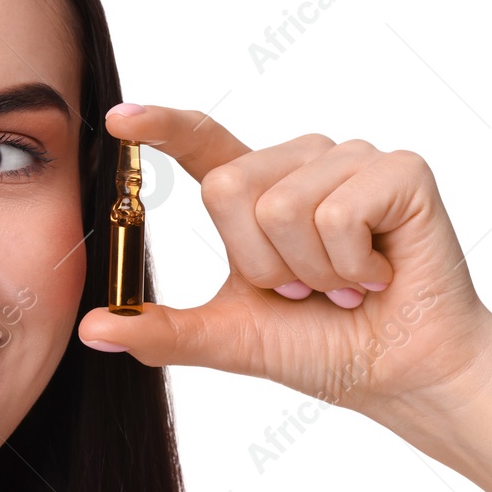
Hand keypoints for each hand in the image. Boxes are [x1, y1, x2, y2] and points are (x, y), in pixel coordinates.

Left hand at [76, 104, 491, 420]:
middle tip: (304, 288)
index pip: (204, 143)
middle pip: (230, 187)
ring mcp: (351, 160)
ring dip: (310, 270)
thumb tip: (91, 329)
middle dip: (261, 262)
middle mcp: (302, 163)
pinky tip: (377, 274)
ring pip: (283, 205)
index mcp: (258, 191)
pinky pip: (337, 213)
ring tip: (344, 283)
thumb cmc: (322, 346)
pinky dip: (350, 264)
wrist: (398, 373)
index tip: (120, 118)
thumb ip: (162, 331)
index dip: (163, 125)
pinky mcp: (400, 170)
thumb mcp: (228, 338)